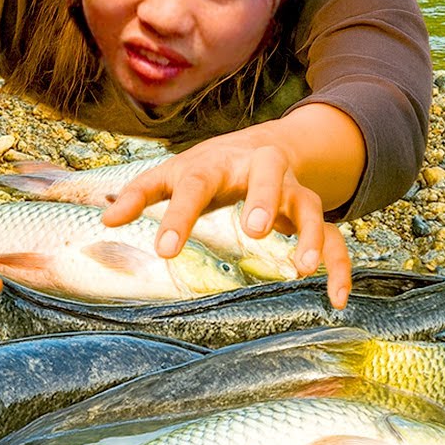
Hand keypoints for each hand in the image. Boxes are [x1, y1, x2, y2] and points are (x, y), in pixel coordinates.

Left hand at [101, 134, 351, 308]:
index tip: (164, 250)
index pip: (195, 185)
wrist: (265, 144)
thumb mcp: (172, 174)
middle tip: (252, 230)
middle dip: (261, 197)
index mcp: (216, 163)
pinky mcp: (312, 212)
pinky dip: (339, 267)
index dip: (179, 216)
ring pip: (308, 205)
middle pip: (266, 175)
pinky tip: (335, 299)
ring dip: (308, 234)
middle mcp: (259, 170)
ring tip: (301, 269)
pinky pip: (334, 238)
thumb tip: (106, 220)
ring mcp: (291, 190)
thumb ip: (139, 194)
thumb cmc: (209, 167)